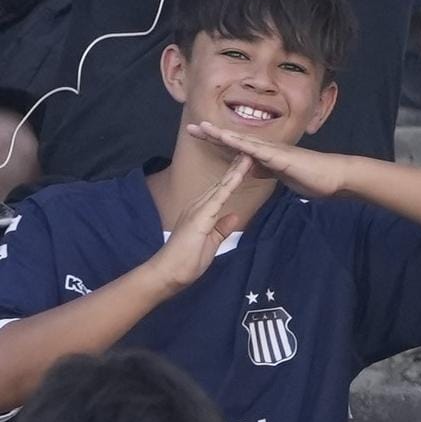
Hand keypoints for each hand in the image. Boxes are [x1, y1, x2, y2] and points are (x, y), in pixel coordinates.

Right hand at [146, 154, 251, 290]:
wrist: (168, 273)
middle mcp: (198, 205)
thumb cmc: (187, 260)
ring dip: (236, 170)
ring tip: (249, 153)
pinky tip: (239, 174)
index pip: (222, 190)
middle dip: (237, 166)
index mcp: (202, 211)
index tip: (248, 163)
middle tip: (251, 148)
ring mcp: (198, 209)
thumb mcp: (211, 242)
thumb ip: (221, 228)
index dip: (235, 176)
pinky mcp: (200, 217)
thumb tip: (234, 216)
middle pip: (222, 183)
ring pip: (221, 185)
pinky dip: (230, 184)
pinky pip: (218, 197)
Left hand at [186, 122, 350, 198]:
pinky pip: (258, 151)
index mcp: (265, 155)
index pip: (236, 146)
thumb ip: (265, 169)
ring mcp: (274, 151)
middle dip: (212, 133)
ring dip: (222, 134)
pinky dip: (243, 145)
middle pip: (234, 139)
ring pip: (243, 141)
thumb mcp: (281, 175)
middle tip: (190, 127)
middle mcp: (267, 149)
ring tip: (203, 128)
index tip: (199, 134)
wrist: (334, 177)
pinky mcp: (281, 157)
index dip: (217, 139)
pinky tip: (231, 140)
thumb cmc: (312, 177)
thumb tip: (249, 169)